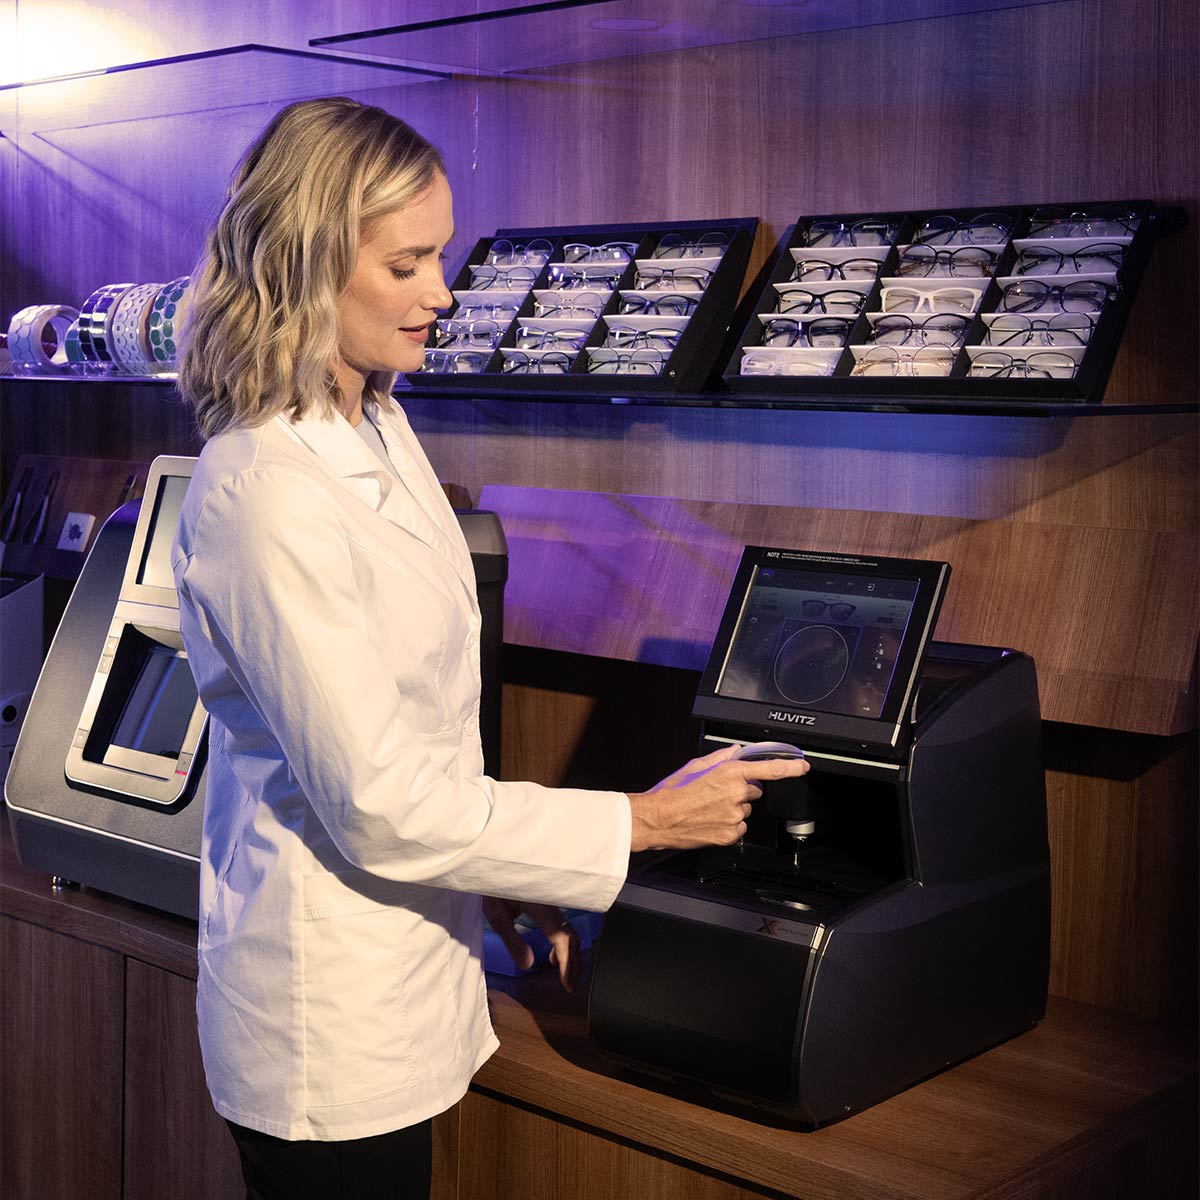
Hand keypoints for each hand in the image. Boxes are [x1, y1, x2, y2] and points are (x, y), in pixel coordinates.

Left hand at [482, 896, 580, 993]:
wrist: (496, 864)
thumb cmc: (494, 887)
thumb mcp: (497, 915)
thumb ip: (512, 940)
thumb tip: (527, 965)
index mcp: (541, 906)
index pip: (561, 937)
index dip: (566, 962)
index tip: (566, 983)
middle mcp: (552, 904)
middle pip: (572, 936)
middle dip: (573, 964)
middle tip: (570, 986)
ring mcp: (553, 903)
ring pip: (570, 931)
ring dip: (571, 955)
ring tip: (565, 976)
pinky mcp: (550, 903)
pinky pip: (564, 925)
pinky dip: (565, 944)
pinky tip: (554, 956)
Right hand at [627, 745, 809, 851]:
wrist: (658, 819)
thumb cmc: (672, 792)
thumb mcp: (696, 766)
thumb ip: (721, 757)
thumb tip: (736, 751)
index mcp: (729, 773)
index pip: (770, 769)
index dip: (791, 767)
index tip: (803, 767)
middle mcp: (735, 794)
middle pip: (754, 791)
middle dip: (740, 790)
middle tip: (717, 792)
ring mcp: (734, 817)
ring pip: (745, 810)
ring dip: (733, 808)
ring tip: (709, 808)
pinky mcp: (729, 834)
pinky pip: (738, 827)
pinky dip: (728, 824)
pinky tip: (710, 820)